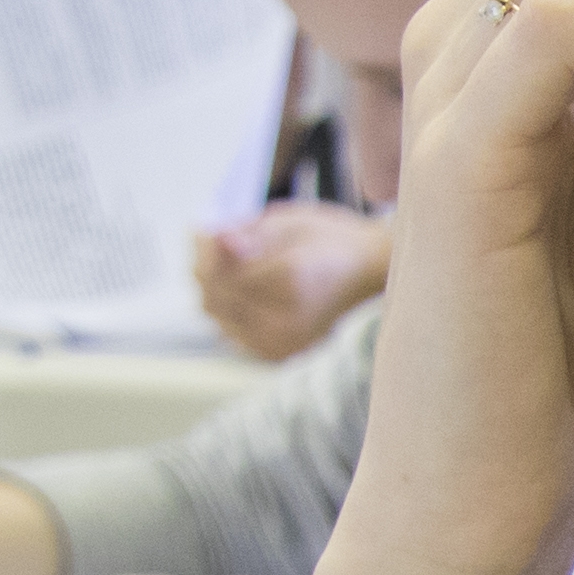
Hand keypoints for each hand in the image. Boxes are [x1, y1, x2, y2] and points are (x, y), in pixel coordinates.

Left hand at [191, 202, 392, 362]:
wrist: (368, 273)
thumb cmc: (331, 241)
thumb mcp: (291, 222)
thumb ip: (249, 233)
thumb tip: (215, 239)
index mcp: (292, 281)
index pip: (221, 274)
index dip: (206, 251)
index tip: (206, 230)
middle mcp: (287, 319)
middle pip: (214, 299)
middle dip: (205, 269)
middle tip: (215, 243)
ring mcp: (284, 342)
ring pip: (219, 317)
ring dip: (214, 289)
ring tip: (232, 263)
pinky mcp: (280, 353)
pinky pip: (233, 332)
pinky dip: (229, 310)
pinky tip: (243, 289)